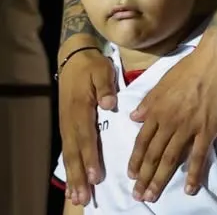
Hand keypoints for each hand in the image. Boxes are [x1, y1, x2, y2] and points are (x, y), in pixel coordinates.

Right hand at [58, 45, 117, 205]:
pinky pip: (68, 151)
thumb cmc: (91, 66)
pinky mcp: (67, 126)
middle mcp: (71, 121)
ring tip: (77, 197)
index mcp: (81, 109)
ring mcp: (67, 125)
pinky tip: (72, 182)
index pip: (87, 138)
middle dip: (79, 176)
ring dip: (73, 177)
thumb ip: (105, 88)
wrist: (73, 58)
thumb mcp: (101, 70)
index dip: (91, 158)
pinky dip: (70, 168)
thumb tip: (110, 104)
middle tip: (84, 197)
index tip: (96, 176)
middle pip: (75, 153)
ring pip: (70, 155)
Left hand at [127, 40, 216, 200]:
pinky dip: (193, 174)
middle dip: (144, 177)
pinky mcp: (208, 128)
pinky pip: (198, 155)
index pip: (142, 140)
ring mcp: (188, 126)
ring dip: (160, 179)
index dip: (136, 160)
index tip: (131, 176)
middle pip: (154, 154)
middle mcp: (169, 120)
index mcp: (157, 108)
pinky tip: (189, 188)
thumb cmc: (192, 65)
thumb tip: (134, 117)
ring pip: (171, 158)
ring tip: (153, 196)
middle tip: (138, 196)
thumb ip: (149, 100)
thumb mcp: (164, 80)